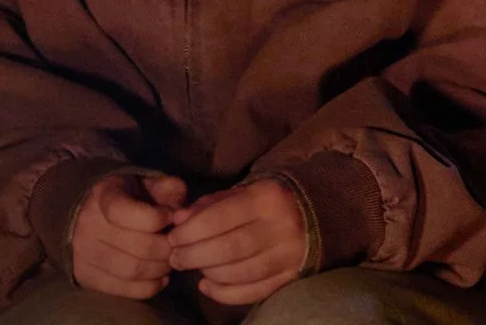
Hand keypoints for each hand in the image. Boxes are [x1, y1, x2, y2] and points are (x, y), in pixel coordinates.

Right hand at [69, 172, 187, 298]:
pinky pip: (121, 289)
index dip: (159, 219)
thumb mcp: (148, 182)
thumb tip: (179, 210)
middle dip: (167, 249)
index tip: (171, 218)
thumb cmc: (128, 197)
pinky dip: (148, 287)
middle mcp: (88, 224)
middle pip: (139, 247)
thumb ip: (168, 189)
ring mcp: (83, 252)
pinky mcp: (84, 275)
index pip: (130, 214)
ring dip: (159, 269)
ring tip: (170, 262)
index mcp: (104, 196)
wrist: (90, 214)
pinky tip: (160, 278)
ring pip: (132, 270)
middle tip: (177, 246)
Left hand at [167, 178, 307, 305]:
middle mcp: (281, 227)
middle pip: (228, 249)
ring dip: (208, 273)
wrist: (312, 214)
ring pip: (239, 273)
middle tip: (175, 257)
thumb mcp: (240, 192)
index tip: (173, 237)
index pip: (220, 218)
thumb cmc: (266, 201)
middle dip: (194, 255)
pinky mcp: (290, 277)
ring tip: (194, 267)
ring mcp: (288, 255)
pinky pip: (252, 292)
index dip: (190, 231)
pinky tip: (207, 285)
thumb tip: (179, 220)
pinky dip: (224, 293)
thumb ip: (209, 205)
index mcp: (267, 198)